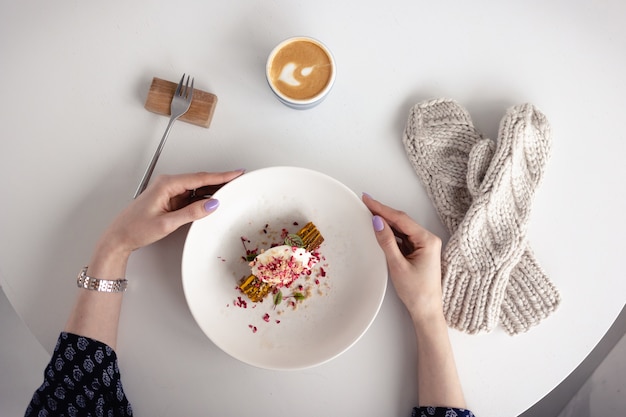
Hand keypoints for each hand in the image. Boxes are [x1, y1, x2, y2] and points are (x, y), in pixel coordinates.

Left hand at [96, 171, 244, 258]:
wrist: (119, 237)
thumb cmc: (135, 229)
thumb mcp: (166, 223)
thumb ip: (191, 213)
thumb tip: (212, 204)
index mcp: (166, 184)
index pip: (200, 178)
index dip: (221, 176)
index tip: (236, 173)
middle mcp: (168, 184)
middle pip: (200, 180)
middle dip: (220, 181)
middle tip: (239, 181)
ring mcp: (169, 192)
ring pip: (197, 189)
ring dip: (213, 191)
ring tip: (231, 191)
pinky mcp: (170, 200)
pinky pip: (191, 196)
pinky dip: (204, 199)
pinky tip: (214, 202)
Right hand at [362, 194, 443, 324]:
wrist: (426, 311)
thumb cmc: (417, 292)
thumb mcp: (398, 265)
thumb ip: (387, 242)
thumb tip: (377, 222)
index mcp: (427, 240)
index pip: (401, 219)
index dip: (382, 208)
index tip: (367, 200)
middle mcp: (428, 239)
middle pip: (402, 221)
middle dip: (383, 212)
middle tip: (365, 203)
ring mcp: (424, 245)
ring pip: (401, 229)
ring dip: (386, 223)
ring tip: (368, 214)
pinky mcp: (418, 252)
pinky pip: (402, 238)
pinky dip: (391, 234)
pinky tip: (380, 230)